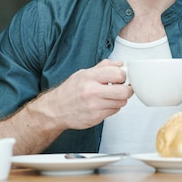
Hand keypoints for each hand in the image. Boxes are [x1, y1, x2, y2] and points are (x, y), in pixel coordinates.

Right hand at [0, 59, 133, 154]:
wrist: (55, 110)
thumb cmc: (69, 91)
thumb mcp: (84, 73)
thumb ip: (103, 67)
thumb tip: (120, 64)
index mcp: (90, 77)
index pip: (118, 73)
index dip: (123, 75)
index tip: (121, 76)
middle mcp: (92, 91)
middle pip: (124, 91)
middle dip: (127, 89)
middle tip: (123, 87)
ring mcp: (95, 106)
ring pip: (121, 102)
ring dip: (119, 99)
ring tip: (111, 96)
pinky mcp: (96, 118)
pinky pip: (114, 111)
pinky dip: (112, 108)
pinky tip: (104, 104)